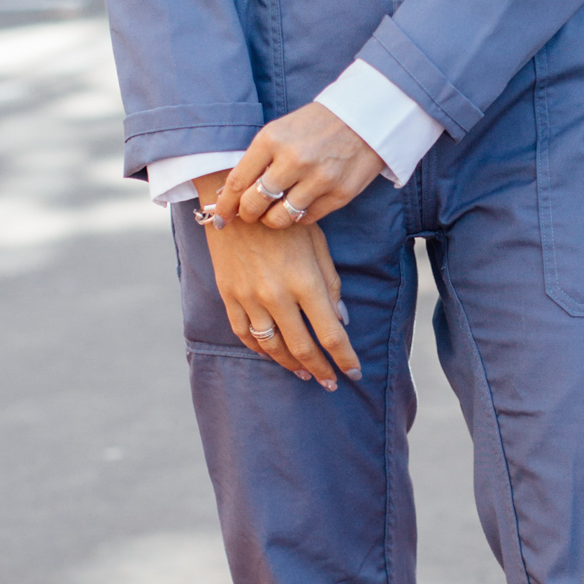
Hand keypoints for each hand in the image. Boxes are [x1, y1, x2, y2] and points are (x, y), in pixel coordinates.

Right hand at [195, 174, 360, 388]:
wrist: (235, 201)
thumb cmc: (284, 219)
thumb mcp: (317, 242)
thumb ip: (331, 282)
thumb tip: (341, 320)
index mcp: (304, 281)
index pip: (330, 333)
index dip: (345, 358)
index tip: (355, 372)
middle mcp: (276, 295)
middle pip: (302, 348)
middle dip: (321, 370)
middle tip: (331, 382)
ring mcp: (249, 298)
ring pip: (271, 346)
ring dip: (290, 364)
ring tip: (304, 373)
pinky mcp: (228, 296)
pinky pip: (245, 334)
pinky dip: (260, 349)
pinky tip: (272, 353)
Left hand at [215, 103, 383, 228]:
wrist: (367, 117)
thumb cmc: (317, 124)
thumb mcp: (281, 130)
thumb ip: (258, 159)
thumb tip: (229, 193)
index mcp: (272, 139)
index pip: (237, 182)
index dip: (224, 205)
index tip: (219, 216)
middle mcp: (293, 160)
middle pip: (254, 204)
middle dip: (247, 215)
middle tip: (249, 215)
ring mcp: (318, 179)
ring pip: (280, 218)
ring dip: (272, 220)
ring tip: (274, 214)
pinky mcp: (339, 194)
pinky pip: (307, 218)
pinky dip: (300, 215)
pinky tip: (301, 204)